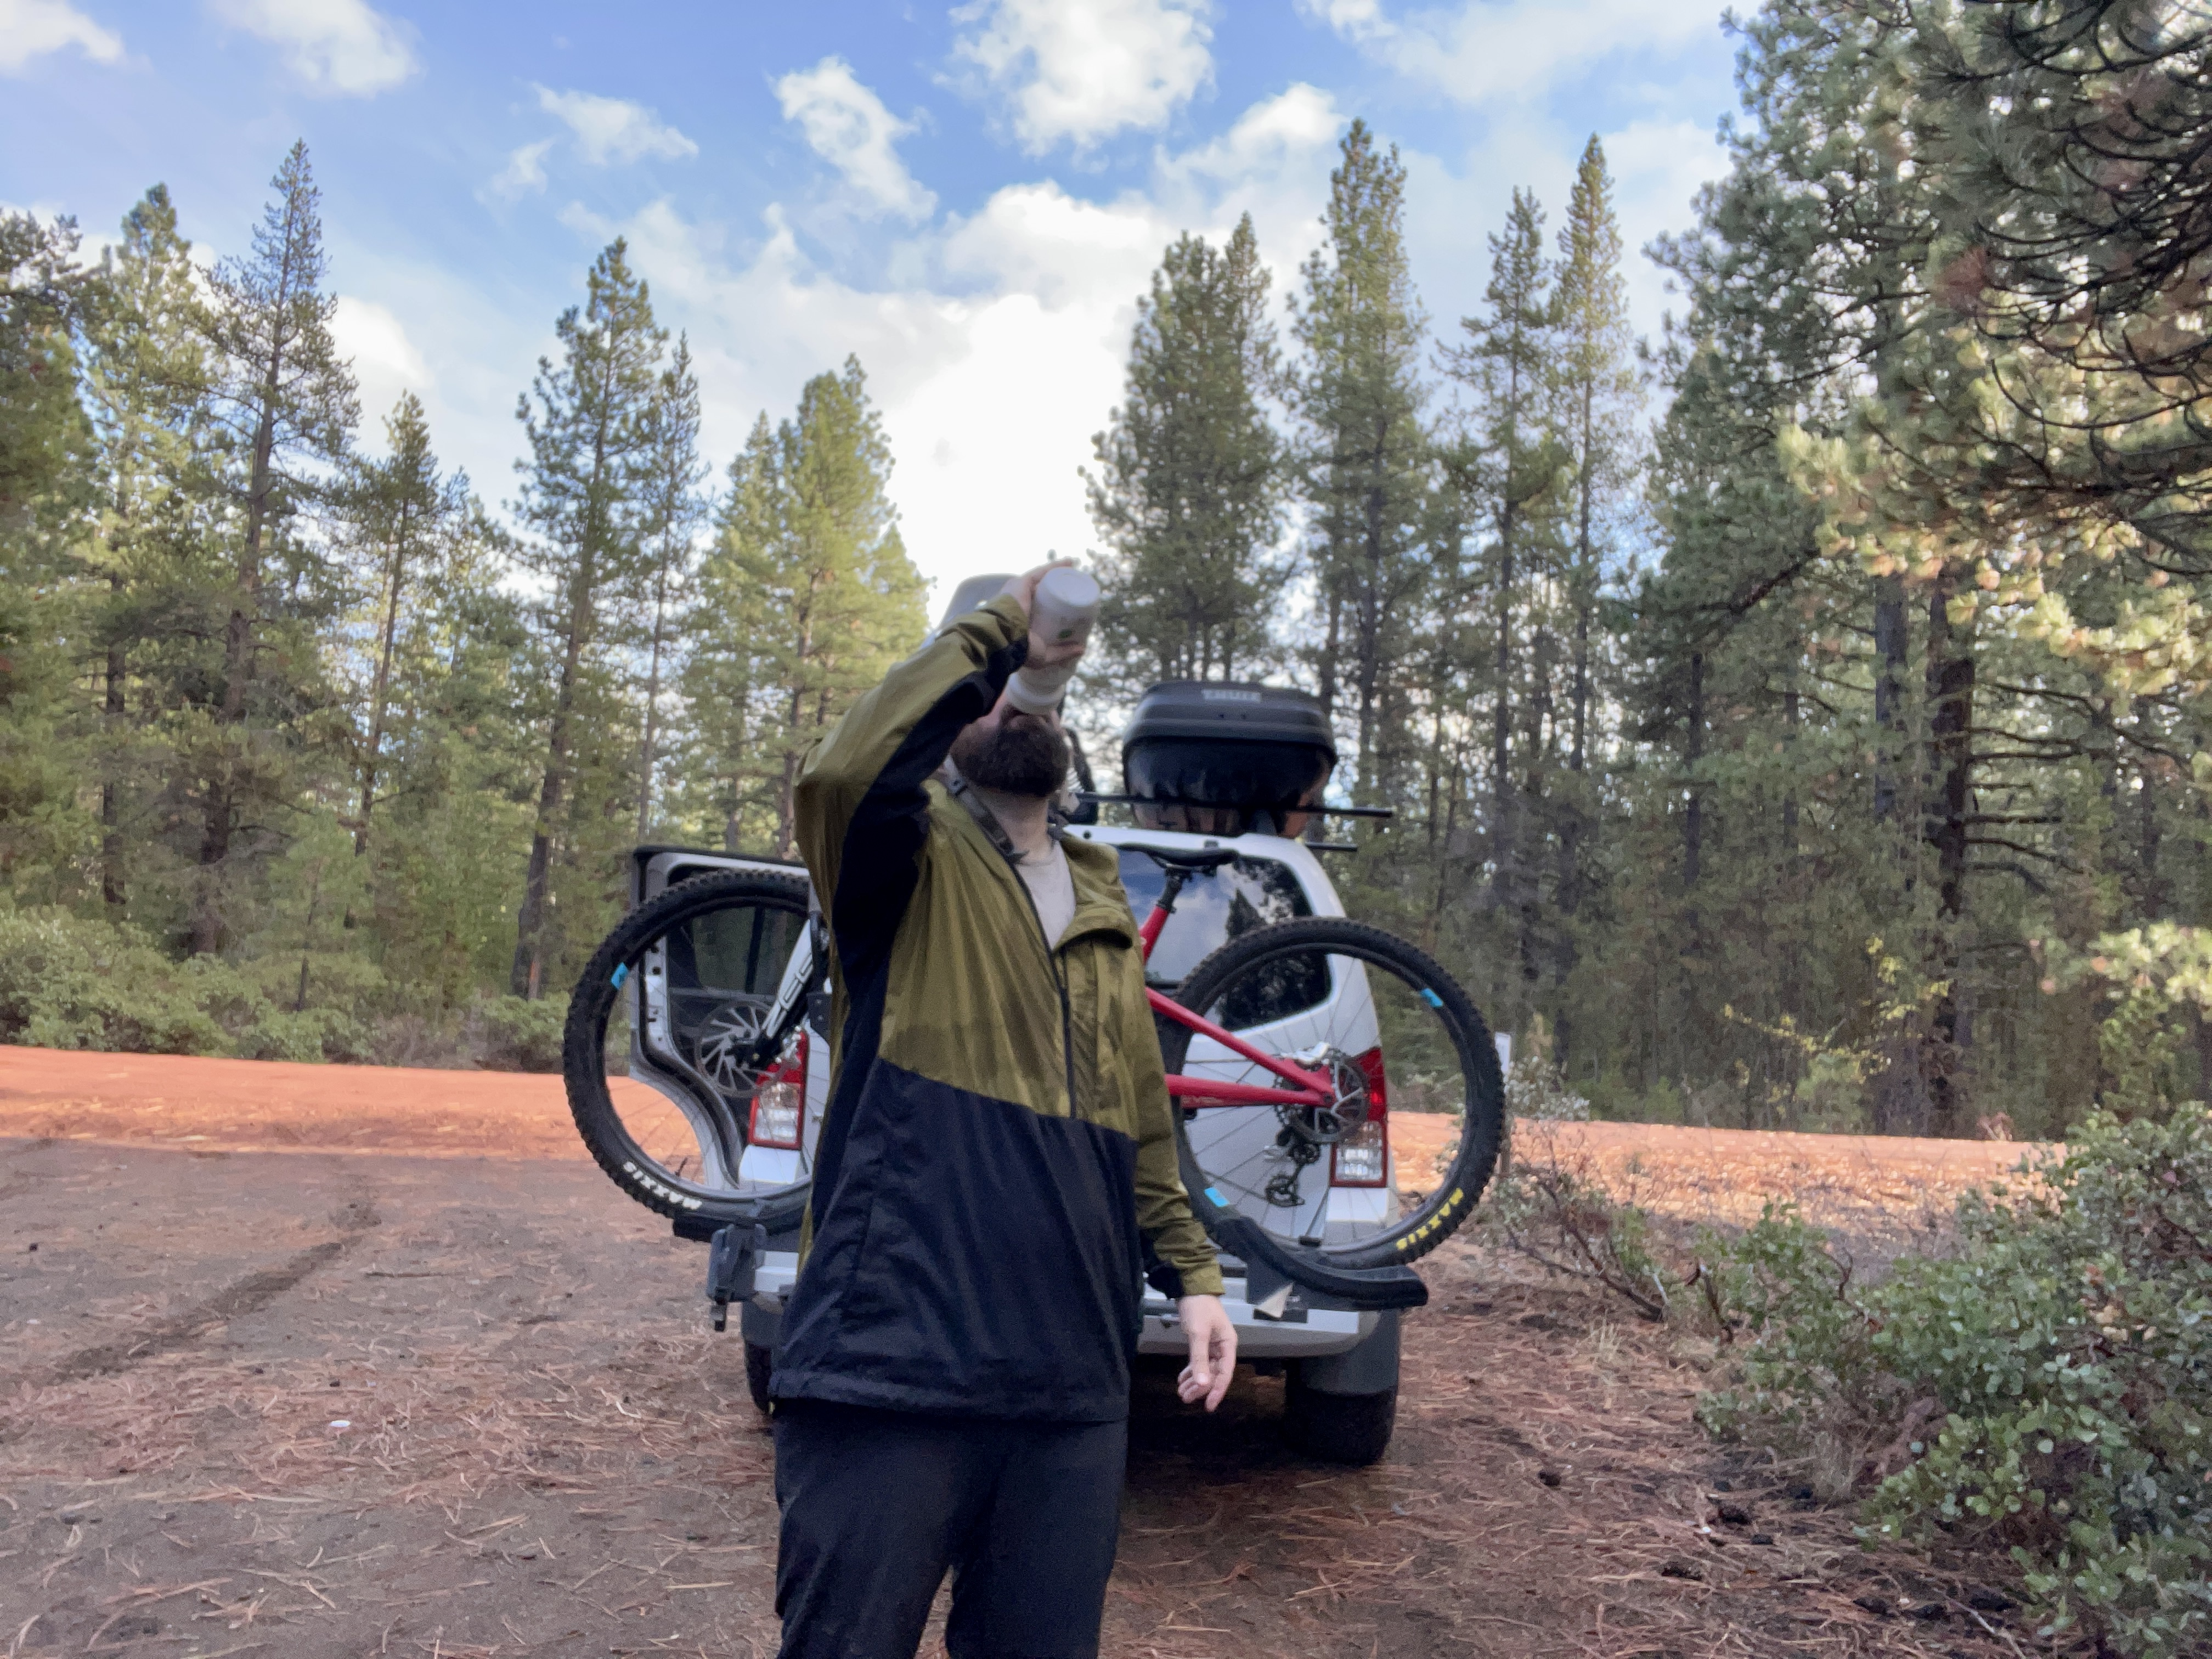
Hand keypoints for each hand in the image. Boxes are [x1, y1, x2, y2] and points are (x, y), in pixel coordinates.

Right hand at [1000, 560, 1085, 672]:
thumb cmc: (1021, 649)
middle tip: (1077, 587)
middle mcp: (1020, 602)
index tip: (1073, 604)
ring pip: (1043, 579)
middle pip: (1044, 591)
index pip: (1043, 607)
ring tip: (1075, 572)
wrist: (1004, 639)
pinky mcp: (1020, 583)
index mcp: (1023, 619)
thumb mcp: (1044, 654)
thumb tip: (1082, 648)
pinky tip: (1068, 563)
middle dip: (1060, 587)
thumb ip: (1061, 652)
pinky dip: (1054, 566)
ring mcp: (1020, 591)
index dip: (1057, 604)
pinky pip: (1040, 572)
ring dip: (1059, 574)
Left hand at [1175, 1294, 1236, 1411]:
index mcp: (1228, 1345)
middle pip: (1213, 1374)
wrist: (1191, 1287)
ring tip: (1181, 1393)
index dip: (1217, 1391)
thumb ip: (1200, 1359)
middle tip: (1185, 1399)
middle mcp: (1223, 1348)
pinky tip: (1181, 1379)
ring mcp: (1213, 1345)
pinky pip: (1198, 1362)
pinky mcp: (1202, 1342)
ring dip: (1194, 1381)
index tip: (1208, 1406)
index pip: (1225, 1374)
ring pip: (1205, 1369)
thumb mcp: (1198, 1333)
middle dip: (1200, 1388)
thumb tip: (1201, 1384)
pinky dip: (1191, 1371)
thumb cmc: (1198, 1308)